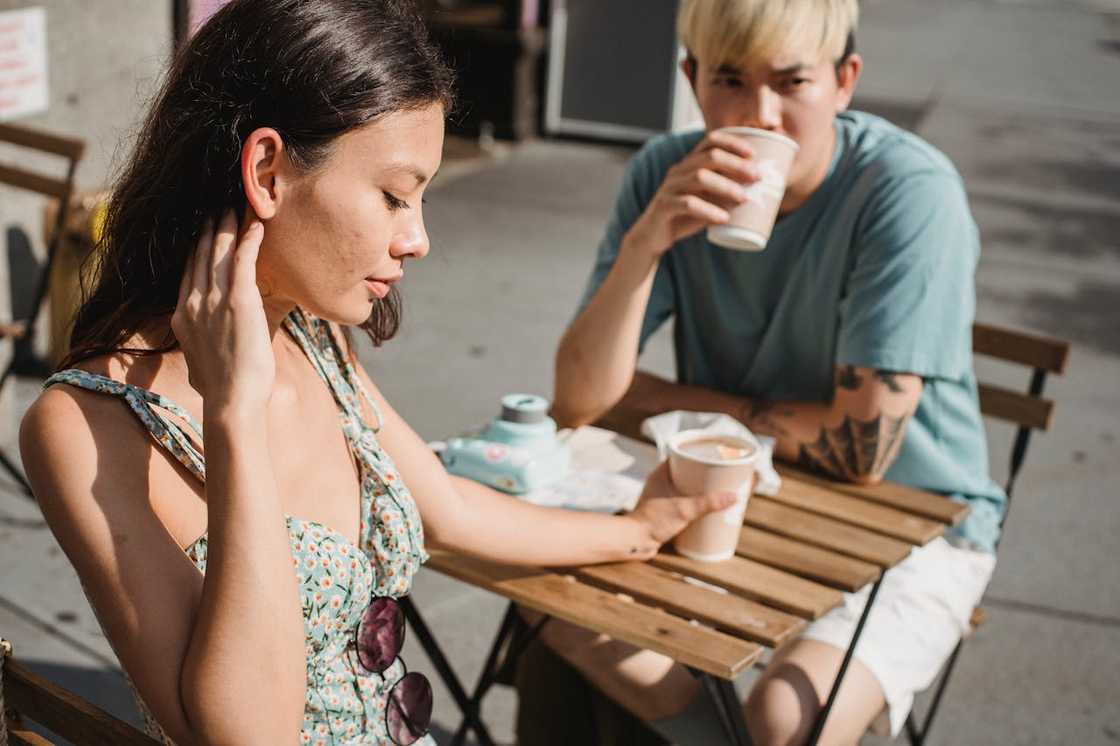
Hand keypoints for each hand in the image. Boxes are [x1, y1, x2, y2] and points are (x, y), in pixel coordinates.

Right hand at [171, 208, 272, 415]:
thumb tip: (204, 352)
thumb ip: (200, 347)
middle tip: (216, 210)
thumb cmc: (222, 390)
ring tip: (234, 208)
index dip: (195, 250)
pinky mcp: (238, 301)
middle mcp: (193, 303)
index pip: (188, 273)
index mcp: (182, 316)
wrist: (231, 401)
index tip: (201, 233)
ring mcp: (214, 300)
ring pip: (218, 252)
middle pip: (199, 256)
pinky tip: (257, 226)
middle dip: (208, 231)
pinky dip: (250, 240)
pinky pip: (243, 261)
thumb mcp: (200, 363)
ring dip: (227, 227)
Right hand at [622, 130, 758, 258]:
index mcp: (689, 164)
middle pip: (709, 157)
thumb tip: (759, 193)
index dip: (733, 143)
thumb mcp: (707, 201)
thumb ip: (725, 195)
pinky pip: (688, 204)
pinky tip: (724, 218)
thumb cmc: (684, 216)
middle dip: (736, 164)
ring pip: (700, 177)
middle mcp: (678, 171)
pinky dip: (709, 210)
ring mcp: (670, 187)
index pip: (710, 141)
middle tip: (756, 177)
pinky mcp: (664, 206)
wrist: (653, 237)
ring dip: (726, 186)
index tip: (753, 154)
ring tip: (744, 198)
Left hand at [626, 461, 736, 557]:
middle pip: (686, 473)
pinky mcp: (664, 512)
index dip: (697, 455)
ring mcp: (661, 498)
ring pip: (684, 488)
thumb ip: (708, 503)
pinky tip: (706, 510)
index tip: (714, 457)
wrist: (634, 541)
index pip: (681, 457)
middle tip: (722, 476)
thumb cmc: (653, 521)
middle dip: (704, 474)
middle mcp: (660, 483)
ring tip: (718, 492)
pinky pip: (682, 502)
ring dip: (700, 490)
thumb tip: (733, 496)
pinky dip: (694, 503)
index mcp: (661, 474)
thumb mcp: (684, 510)